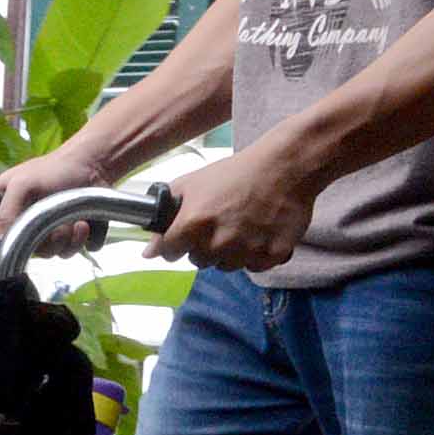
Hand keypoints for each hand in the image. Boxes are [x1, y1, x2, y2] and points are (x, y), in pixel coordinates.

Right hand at [0, 141, 119, 252]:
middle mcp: (30, 222)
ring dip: (69, 242)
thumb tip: (1, 239)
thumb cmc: (56, 168)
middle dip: (51, 241)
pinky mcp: (73, 234)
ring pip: (55, 253)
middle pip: (34, 250)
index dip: (19, 241)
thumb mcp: (21, 184)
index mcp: (11, 210)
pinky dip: (82, 242)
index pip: (5, 239)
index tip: (34, 234)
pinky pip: (75, 250)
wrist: (94, 164)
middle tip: (63, 227)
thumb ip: (6, 213)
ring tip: (79, 223)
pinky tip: (86, 225)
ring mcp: (52, 229)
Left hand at [142, 140, 319, 273]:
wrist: (284, 167)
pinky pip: (253, 267)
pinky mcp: (272, 256)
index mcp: (193, 223)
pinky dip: (254, 255)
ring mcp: (247, 250)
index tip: (181, 237)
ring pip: (226, 266)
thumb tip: (149, 251)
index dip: (173, 244)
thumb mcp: (191, 184)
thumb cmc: (234, 173)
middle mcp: (218, 242)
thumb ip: (165, 214)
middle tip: (218, 224)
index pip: (169, 252)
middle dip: (203, 246)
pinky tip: (258, 233)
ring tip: (240, 227)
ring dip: (229, 253)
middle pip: (198, 261)